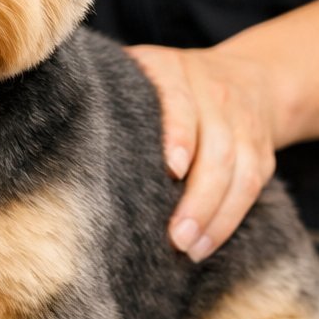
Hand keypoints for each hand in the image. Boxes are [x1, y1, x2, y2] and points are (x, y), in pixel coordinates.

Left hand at [125, 44, 279, 259]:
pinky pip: (253, 188)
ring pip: (242, 174)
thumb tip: (56, 124)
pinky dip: (231, 220)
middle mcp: (217, 94)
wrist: (252, 76)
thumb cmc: (171, 82)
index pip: (181, 103)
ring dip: (217, 216)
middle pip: (219, 149)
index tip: (172, 169)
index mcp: (177, 71)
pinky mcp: (262, 152)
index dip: (180, 135)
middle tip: (176, 236)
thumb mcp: (144, 69)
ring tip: (190, 249)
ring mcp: (245, 124)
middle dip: (199, 197)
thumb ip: (110, 89)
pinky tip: (207, 243)